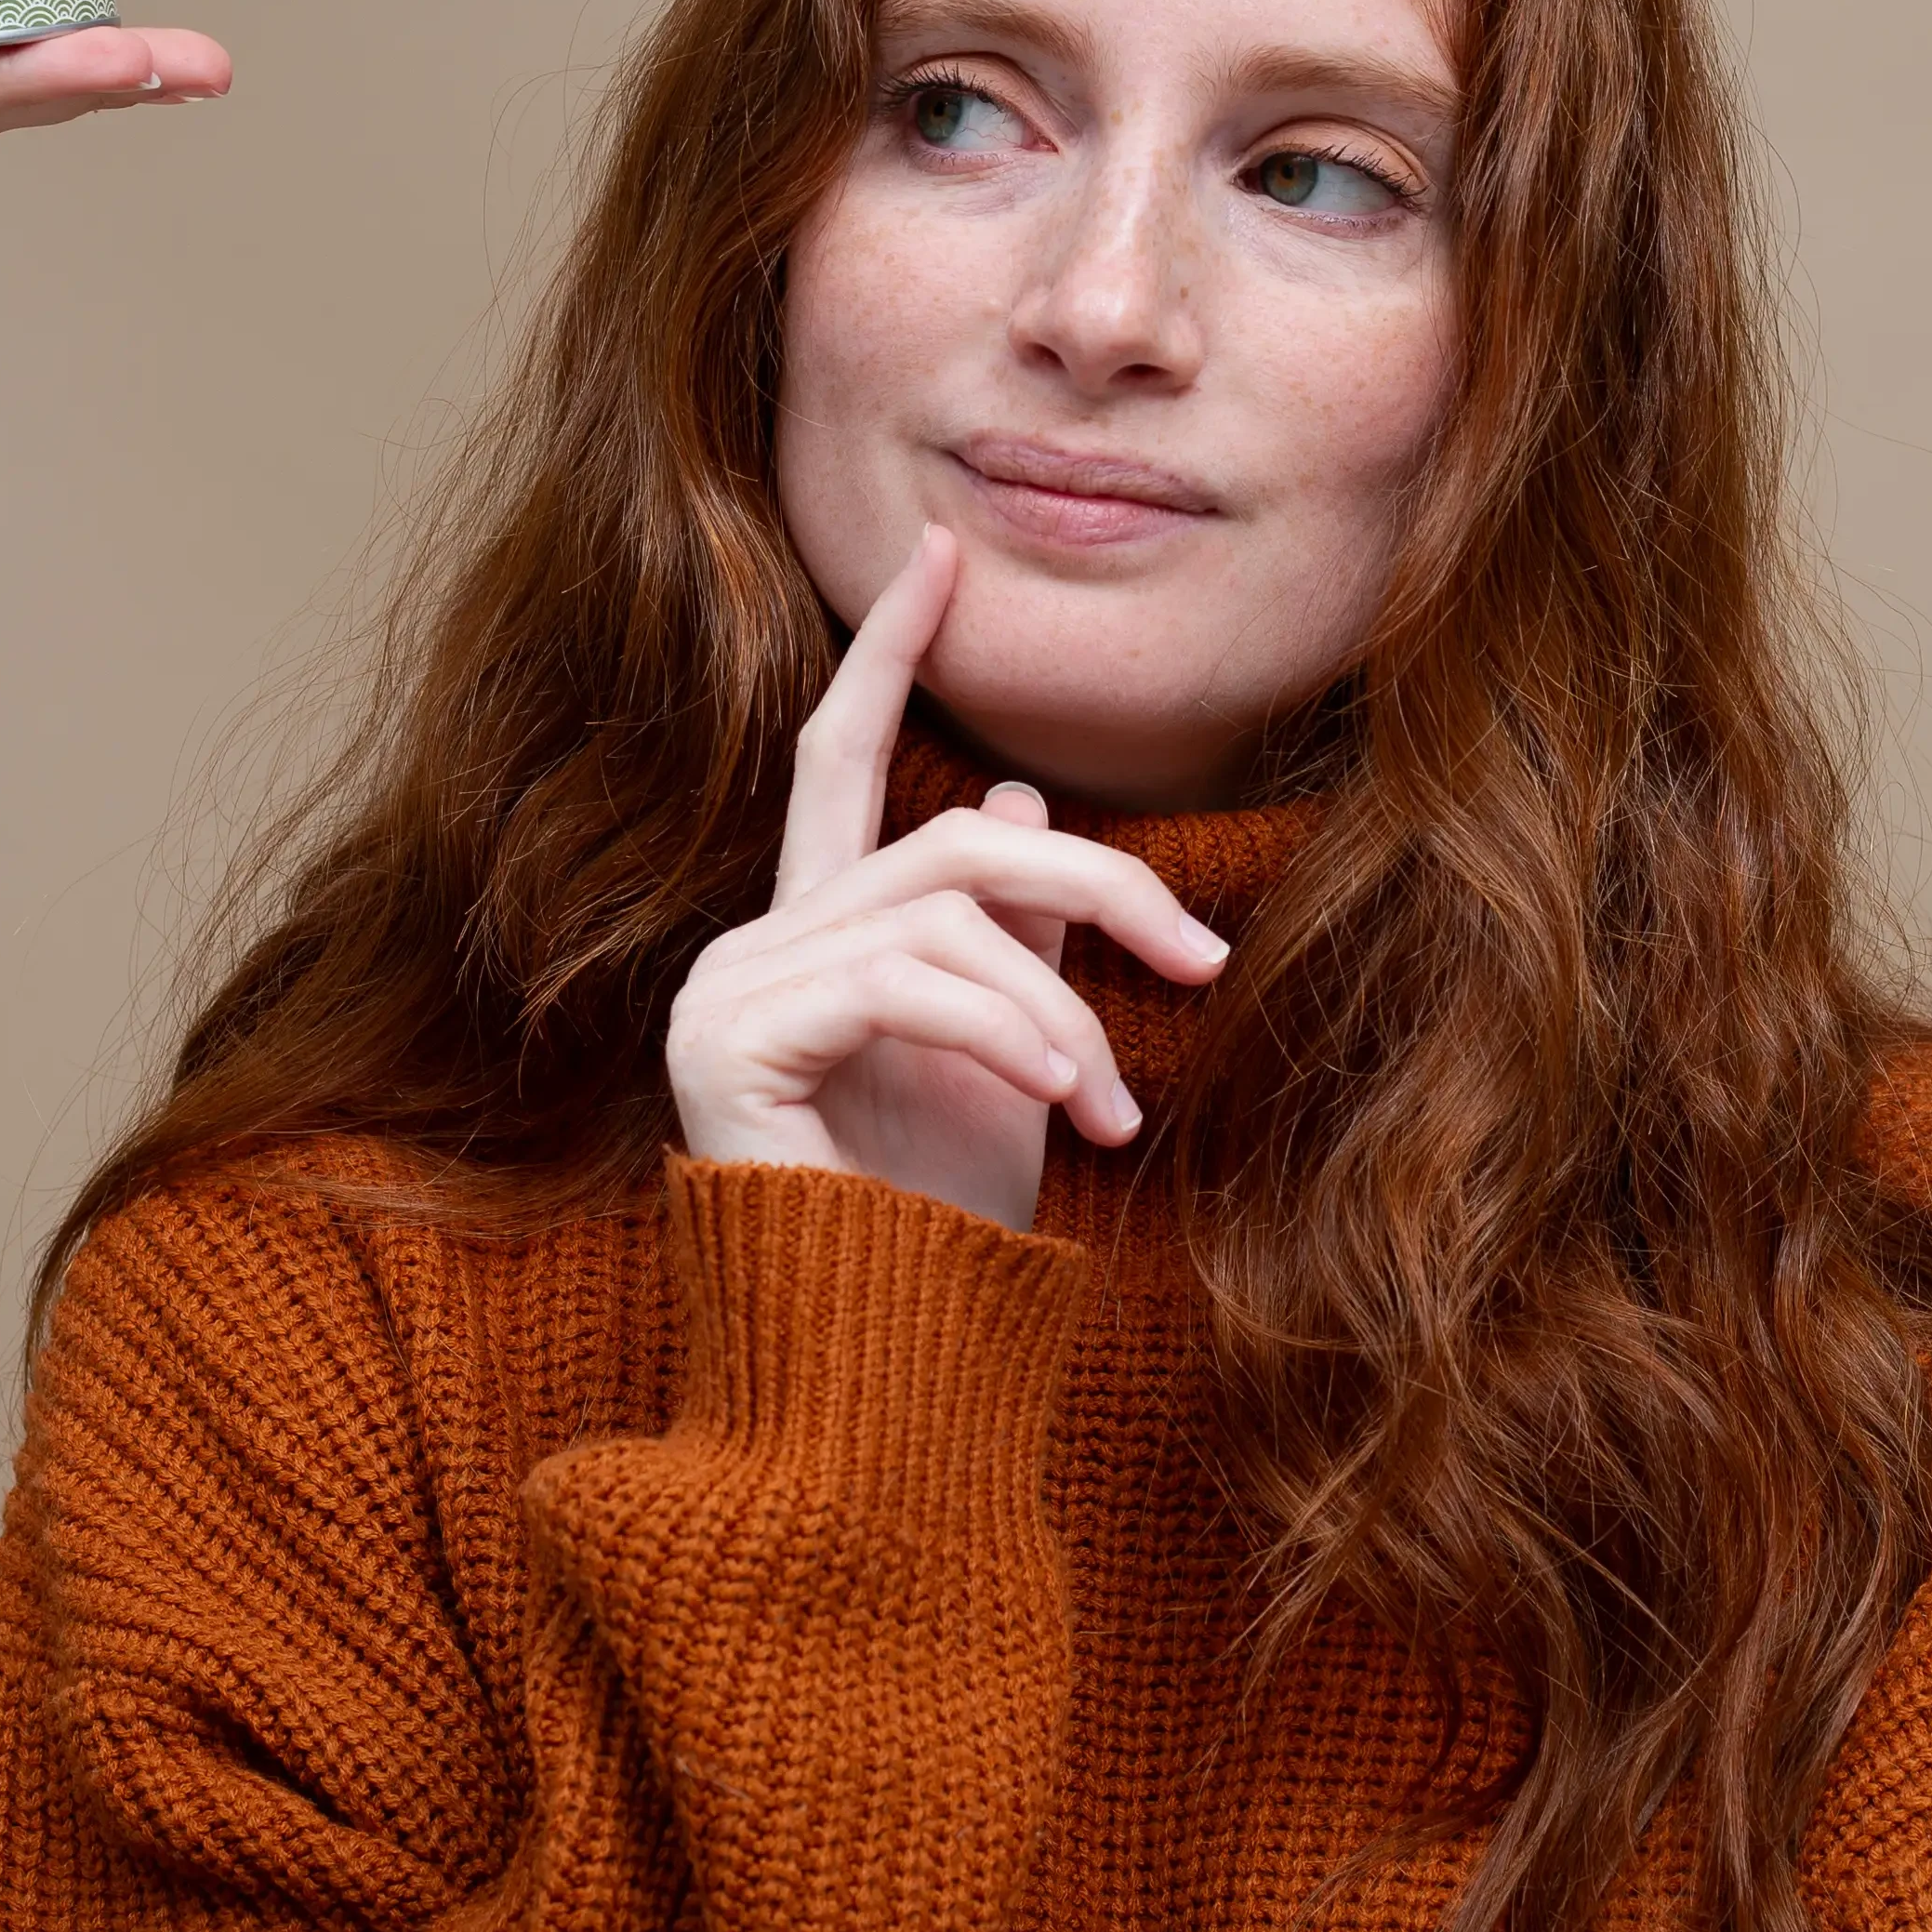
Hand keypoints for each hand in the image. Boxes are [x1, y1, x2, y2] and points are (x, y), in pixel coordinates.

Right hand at [663, 526, 1228, 1228]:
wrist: (877, 1377)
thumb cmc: (940, 1241)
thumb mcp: (1011, 1067)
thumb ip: (1006, 939)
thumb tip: (1009, 792)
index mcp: (815, 940)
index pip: (838, 760)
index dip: (887, 654)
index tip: (942, 553)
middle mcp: (754, 948)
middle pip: (941, 837)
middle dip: (1091, 879)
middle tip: (1204, 954)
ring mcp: (727, 993)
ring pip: (936, 910)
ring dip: (1057, 1005)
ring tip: (1113, 1111)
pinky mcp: (727, 1045)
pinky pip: (899, 981)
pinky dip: (1004, 1031)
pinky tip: (1065, 1102)